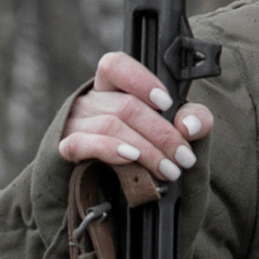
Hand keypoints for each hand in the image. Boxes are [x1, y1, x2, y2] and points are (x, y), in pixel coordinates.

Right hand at [57, 47, 212, 204]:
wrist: (110, 192)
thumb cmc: (144, 149)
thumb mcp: (173, 129)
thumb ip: (193, 119)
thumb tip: (190, 125)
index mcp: (111, 87)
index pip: (115, 66)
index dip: (140, 80)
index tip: (166, 103)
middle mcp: (89, 101)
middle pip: (126, 106)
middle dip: (161, 133)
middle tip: (183, 158)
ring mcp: (74, 124)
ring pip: (111, 125)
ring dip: (146, 150)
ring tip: (168, 169)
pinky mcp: (65, 149)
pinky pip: (81, 143)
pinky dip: (109, 149)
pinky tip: (131, 158)